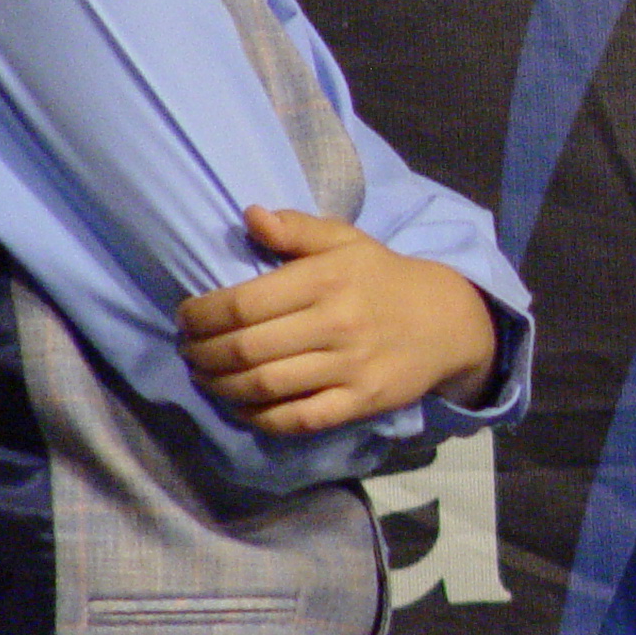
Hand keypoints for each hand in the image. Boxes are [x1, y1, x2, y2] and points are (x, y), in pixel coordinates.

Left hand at [176, 205, 495, 432]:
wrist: (449, 321)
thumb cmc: (384, 278)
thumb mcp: (347, 241)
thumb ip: (297, 229)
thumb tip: (249, 216)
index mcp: (326, 279)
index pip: (242, 304)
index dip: (201, 316)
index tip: (186, 318)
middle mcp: (336, 324)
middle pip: (245, 349)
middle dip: (202, 354)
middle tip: (189, 352)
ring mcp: (349, 367)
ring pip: (264, 386)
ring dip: (220, 386)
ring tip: (205, 377)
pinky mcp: (361, 402)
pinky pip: (298, 418)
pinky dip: (259, 417)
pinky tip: (241, 406)